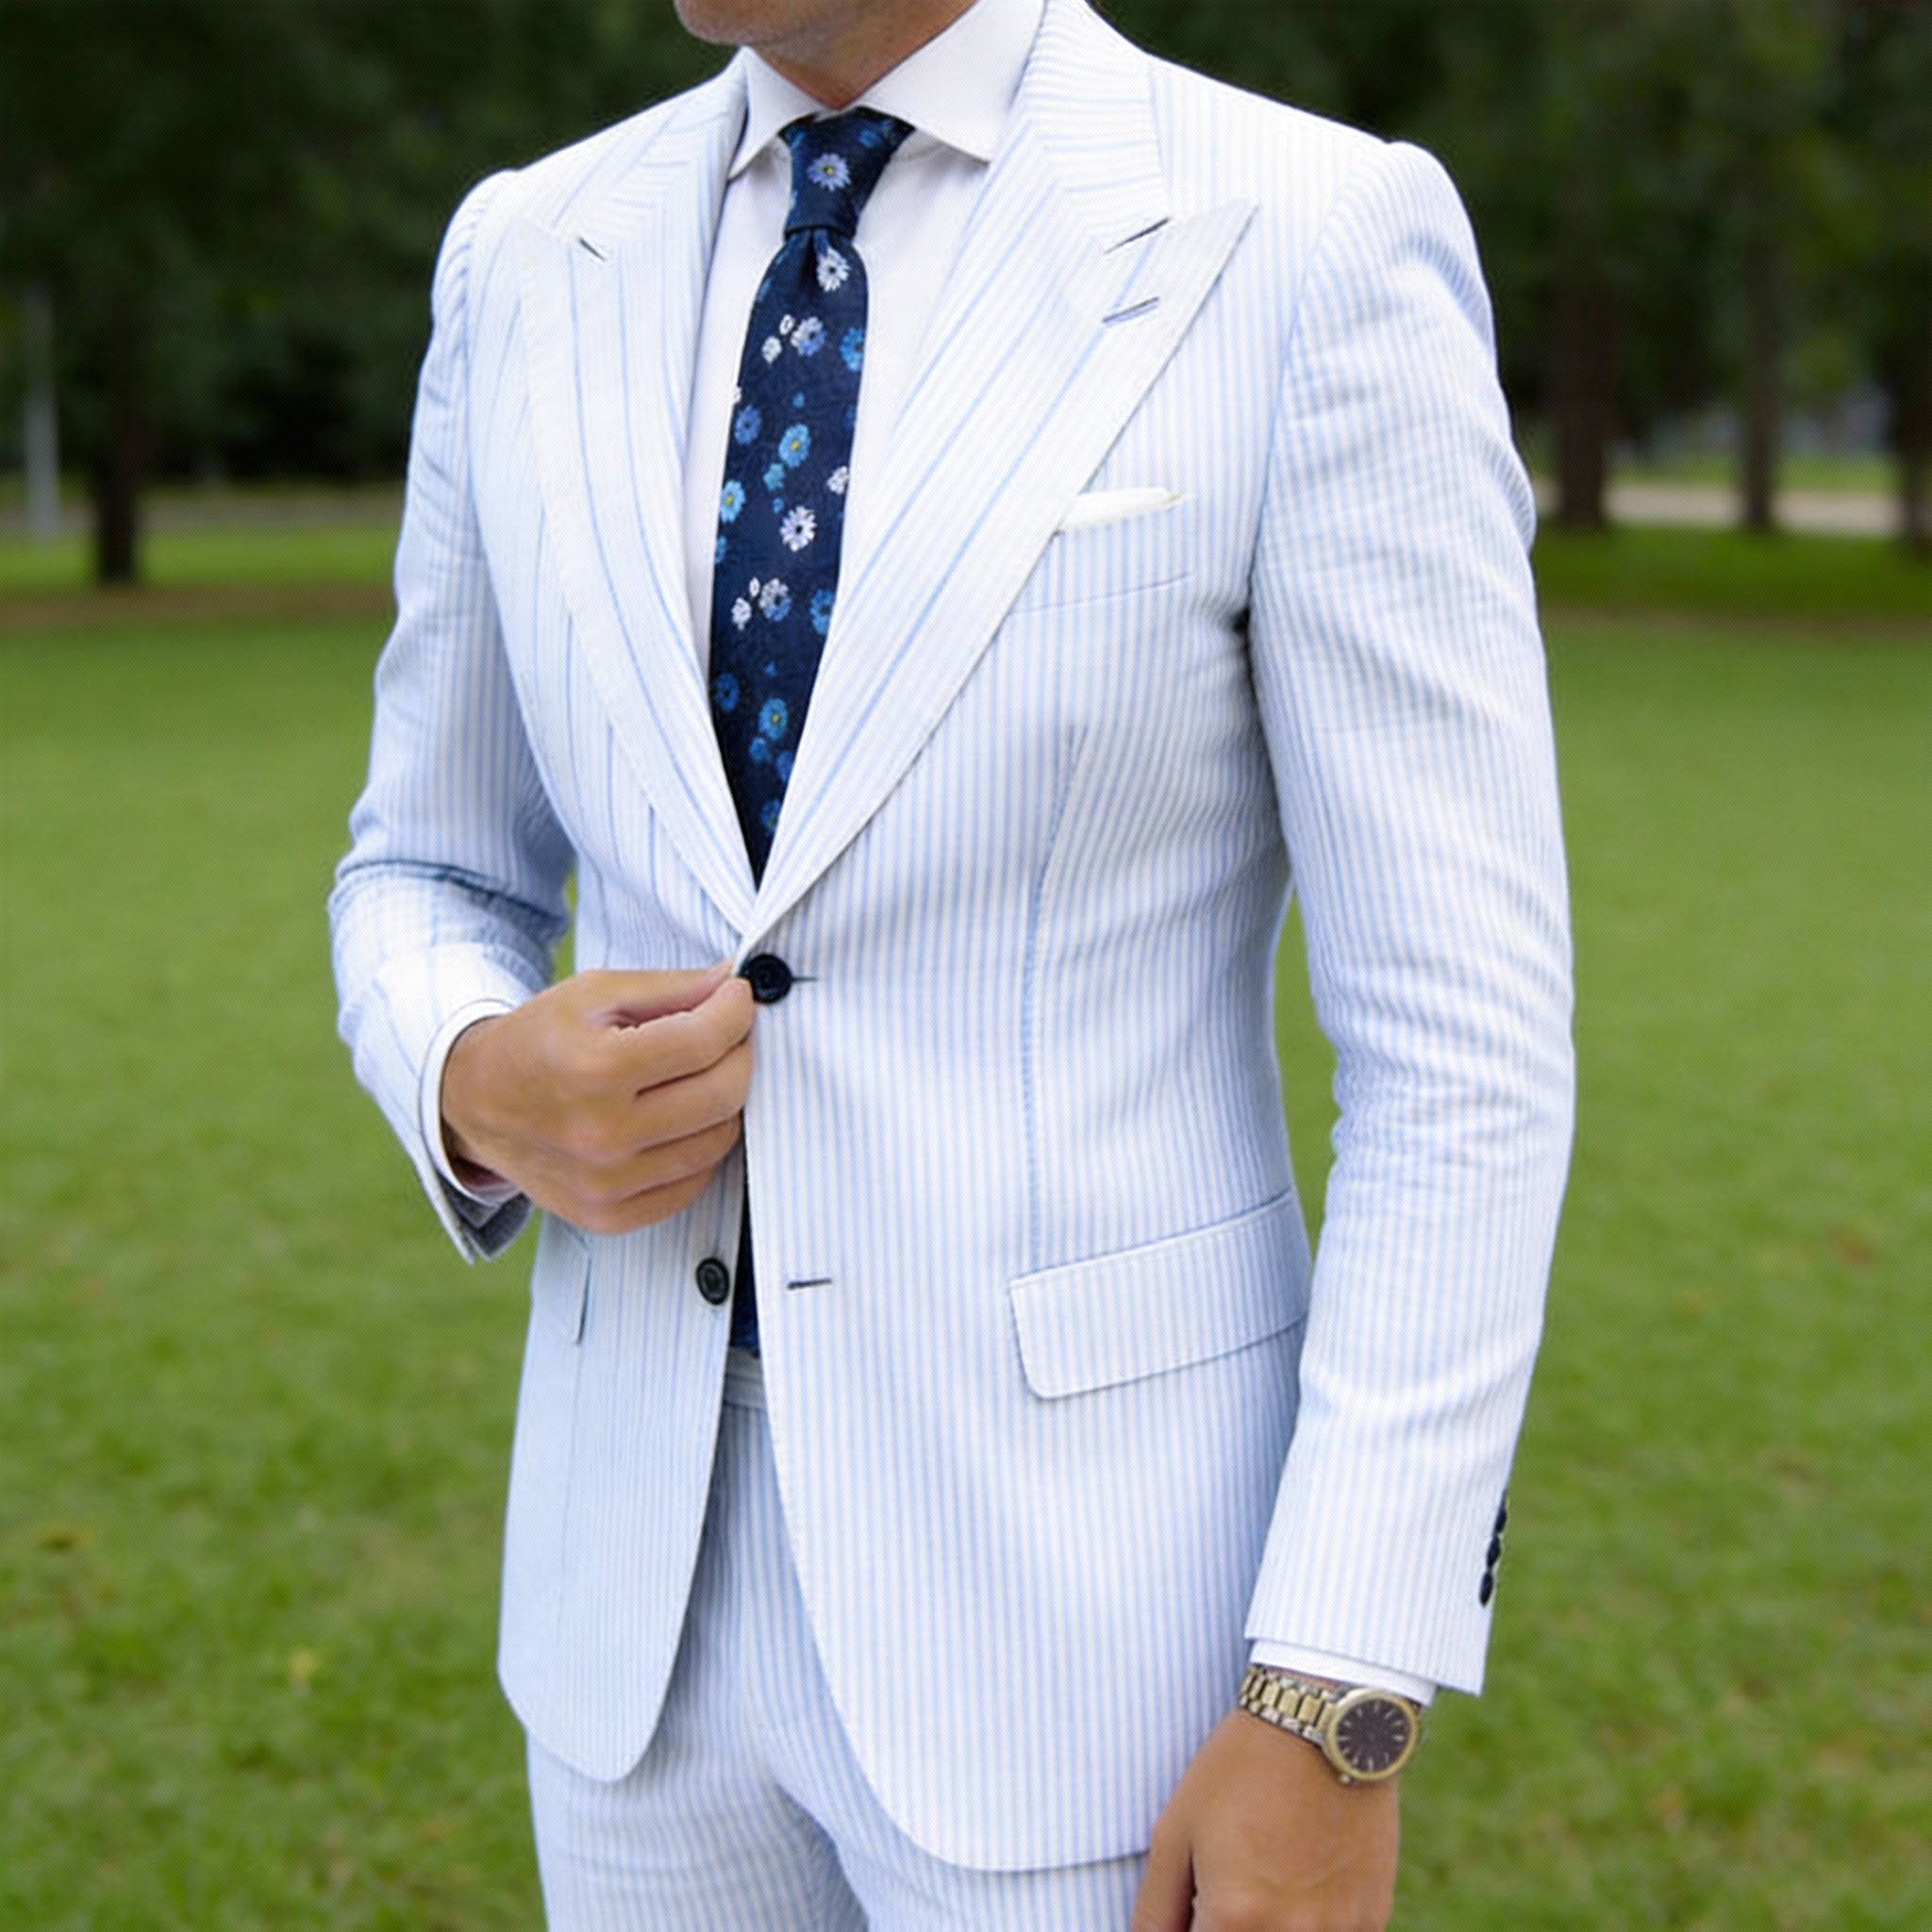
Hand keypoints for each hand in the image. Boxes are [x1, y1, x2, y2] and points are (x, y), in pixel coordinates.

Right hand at [440, 963, 754, 1234]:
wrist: (476, 1104)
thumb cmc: (540, 1040)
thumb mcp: (594, 993)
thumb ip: (671, 986)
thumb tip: (734, 982)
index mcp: (595, 1068)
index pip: (703, 1041)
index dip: (735, 1010)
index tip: (737, 996)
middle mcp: (601, 1134)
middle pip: (723, 1094)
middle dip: (740, 1053)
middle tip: (727, 1033)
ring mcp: (606, 1184)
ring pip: (718, 1141)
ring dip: (725, 1101)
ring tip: (701, 1075)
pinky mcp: (610, 1216)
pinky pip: (694, 1182)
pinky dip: (701, 1145)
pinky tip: (681, 1118)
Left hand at [1132, 1709, 1398, 1931]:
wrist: (1323, 1724)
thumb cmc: (1240, 1768)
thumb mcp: (1176, 1830)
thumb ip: (1157, 1908)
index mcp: (1236, 1918)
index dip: (1192, 1930)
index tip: (1197, 1908)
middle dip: (1230, 1927)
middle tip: (1228, 1887)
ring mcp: (1339, 1931)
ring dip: (1270, 1927)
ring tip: (1266, 1874)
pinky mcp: (1373, 1917)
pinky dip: (1313, 1924)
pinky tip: (1303, 1877)